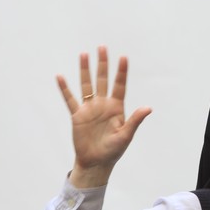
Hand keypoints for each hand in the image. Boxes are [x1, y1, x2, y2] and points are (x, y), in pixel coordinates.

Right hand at [57, 46, 151, 187]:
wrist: (96, 162)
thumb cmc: (114, 151)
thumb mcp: (126, 135)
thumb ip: (135, 120)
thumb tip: (148, 108)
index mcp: (117, 108)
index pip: (120, 86)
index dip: (121, 72)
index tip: (123, 57)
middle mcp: (103, 105)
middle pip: (102, 80)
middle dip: (102, 64)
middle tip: (102, 47)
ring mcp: (89, 109)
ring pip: (86, 85)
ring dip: (85, 70)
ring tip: (84, 54)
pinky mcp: (77, 115)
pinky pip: (70, 100)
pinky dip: (64, 89)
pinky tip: (60, 77)